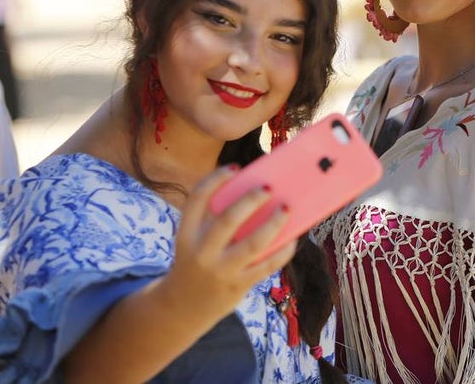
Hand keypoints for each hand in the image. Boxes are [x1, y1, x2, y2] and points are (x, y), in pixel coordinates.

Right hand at [159, 165, 297, 322]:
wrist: (182, 307)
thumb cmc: (196, 260)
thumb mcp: (192, 239)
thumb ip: (212, 218)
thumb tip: (256, 191)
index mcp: (186, 233)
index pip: (197, 199)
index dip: (215, 180)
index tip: (234, 167)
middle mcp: (201, 251)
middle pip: (228, 220)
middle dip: (251, 200)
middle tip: (268, 187)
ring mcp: (221, 270)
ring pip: (253, 244)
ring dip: (273, 224)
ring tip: (286, 209)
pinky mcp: (238, 285)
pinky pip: (266, 265)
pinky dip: (283, 250)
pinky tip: (292, 238)